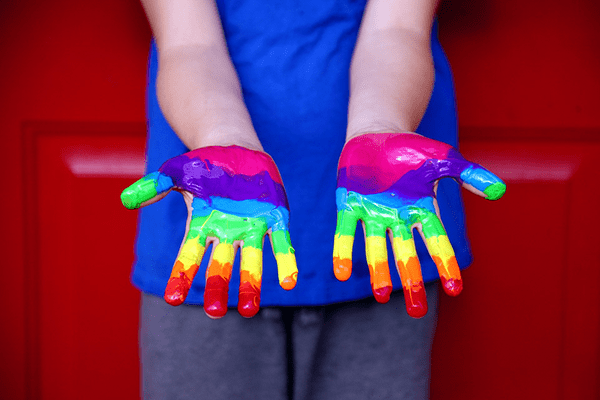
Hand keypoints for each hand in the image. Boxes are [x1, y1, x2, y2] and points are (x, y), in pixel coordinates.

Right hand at [121, 146, 296, 318]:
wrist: (237, 150)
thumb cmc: (204, 165)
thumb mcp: (176, 171)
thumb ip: (154, 185)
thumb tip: (126, 201)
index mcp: (202, 226)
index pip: (188, 256)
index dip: (181, 276)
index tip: (173, 299)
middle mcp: (226, 233)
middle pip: (220, 266)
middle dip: (217, 288)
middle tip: (215, 312)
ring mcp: (251, 228)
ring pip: (250, 262)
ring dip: (251, 285)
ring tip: (250, 310)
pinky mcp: (274, 219)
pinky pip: (280, 243)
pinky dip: (284, 261)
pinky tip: (288, 281)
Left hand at [334, 133, 504, 317]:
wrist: (377, 134)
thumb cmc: (412, 150)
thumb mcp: (444, 158)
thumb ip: (468, 174)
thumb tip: (499, 191)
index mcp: (421, 209)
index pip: (436, 240)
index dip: (445, 263)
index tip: (454, 288)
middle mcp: (397, 217)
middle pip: (405, 254)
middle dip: (410, 280)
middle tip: (416, 310)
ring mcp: (372, 212)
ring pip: (376, 247)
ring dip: (379, 271)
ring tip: (381, 296)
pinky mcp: (348, 204)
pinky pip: (346, 231)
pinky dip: (343, 250)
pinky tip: (341, 273)